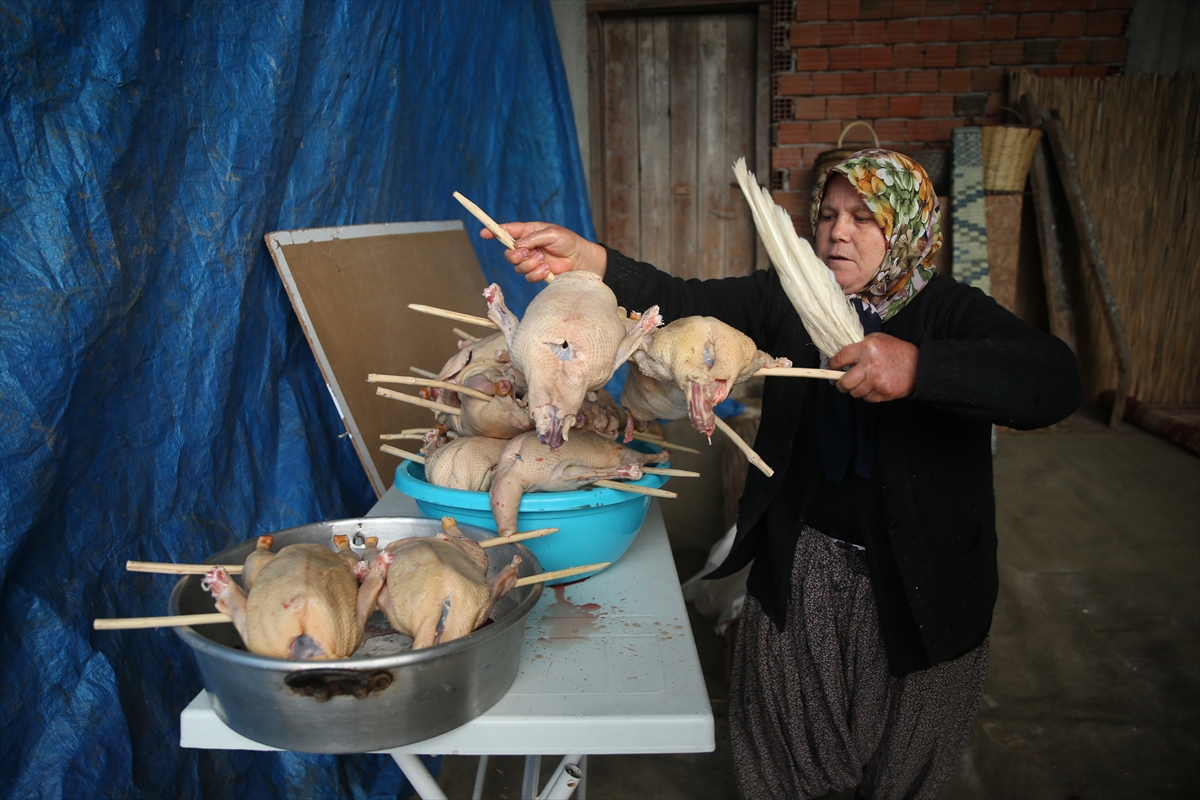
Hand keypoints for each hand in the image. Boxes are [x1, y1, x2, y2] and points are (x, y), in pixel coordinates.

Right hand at [480, 222, 607, 281]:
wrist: (583, 261)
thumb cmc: (569, 242)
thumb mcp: (552, 233)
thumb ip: (533, 238)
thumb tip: (518, 245)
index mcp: (529, 232)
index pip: (508, 231)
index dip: (494, 231)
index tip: (484, 233)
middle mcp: (528, 247)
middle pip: (508, 253)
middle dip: (515, 255)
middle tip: (528, 254)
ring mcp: (532, 261)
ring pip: (517, 267)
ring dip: (529, 264)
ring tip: (544, 261)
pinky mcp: (538, 274)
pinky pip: (528, 277)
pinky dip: (536, 273)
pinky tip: (547, 269)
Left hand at [829, 333, 917, 401]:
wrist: (919, 364)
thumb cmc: (897, 351)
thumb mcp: (878, 339)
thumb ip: (860, 346)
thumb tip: (843, 357)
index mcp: (866, 348)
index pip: (841, 358)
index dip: (834, 364)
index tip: (832, 367)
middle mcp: (870, 364)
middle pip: (845, 382)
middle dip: (841, 384)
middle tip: (842, 383)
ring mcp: (877, 380)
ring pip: (855, 392)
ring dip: (856, 390)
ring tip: (864, 383)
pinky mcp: (884, 392)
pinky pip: (868, 398)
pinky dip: (869, 395)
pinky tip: (876, 386)